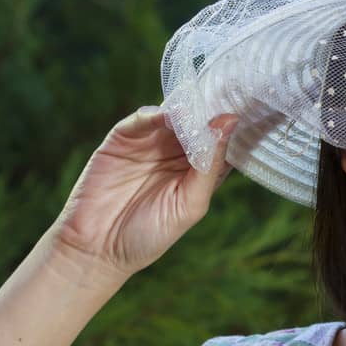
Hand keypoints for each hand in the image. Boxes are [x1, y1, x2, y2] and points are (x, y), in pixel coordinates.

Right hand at [48, 105, 238, 277]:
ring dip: (185, 111)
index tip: (248, 111)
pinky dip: (155, 114)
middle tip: (224, 98)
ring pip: (173, 117)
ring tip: (195, 110)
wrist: (98, 247)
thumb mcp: (189, 205)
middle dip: (210, 111)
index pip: (221, 143)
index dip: (231, 128)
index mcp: (198, 173)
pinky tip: (168, 116)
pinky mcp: (123, 139)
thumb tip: (230, 123)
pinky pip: (142, 119)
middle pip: (198, 123)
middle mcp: (176, 155)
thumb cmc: (149, 236)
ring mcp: (150, 144)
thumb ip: (209, 166)